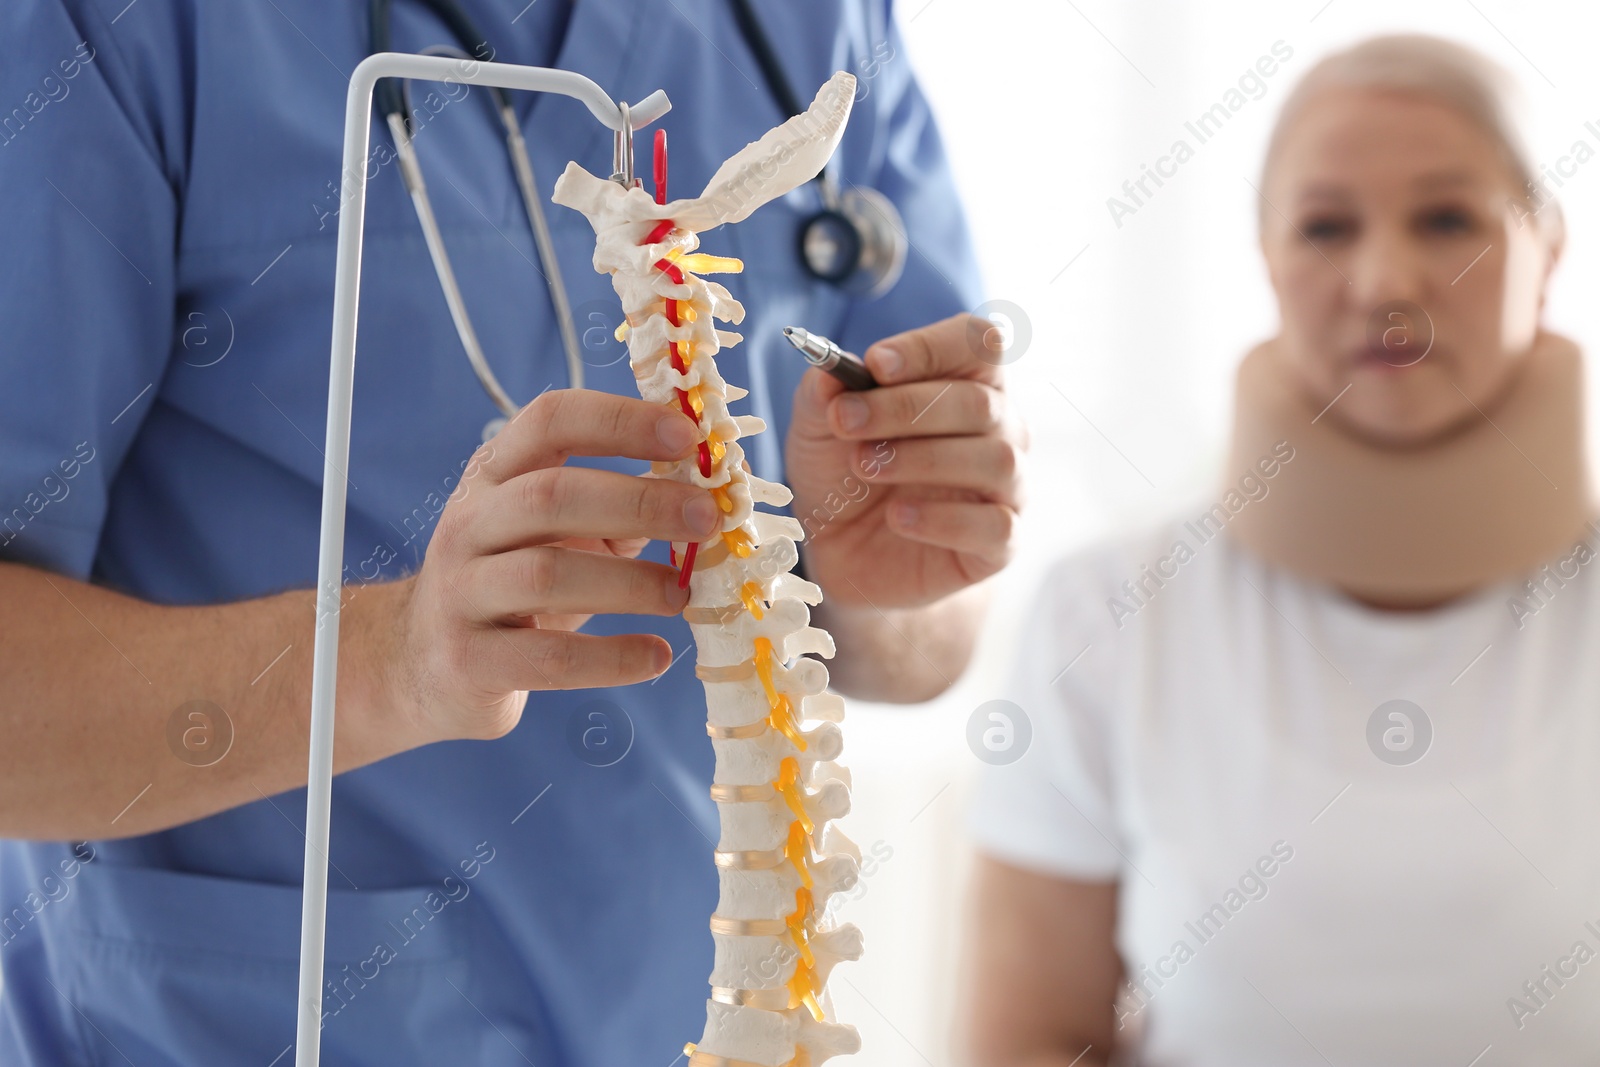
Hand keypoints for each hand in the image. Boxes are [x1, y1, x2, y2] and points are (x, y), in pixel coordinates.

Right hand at [382, 390, 719, 742]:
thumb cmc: (513, 584)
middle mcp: (469, 523)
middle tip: (707, 518)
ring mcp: (461, 592)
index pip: (550, 420)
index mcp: (495, 475)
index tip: (686, 435)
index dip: (619, 421)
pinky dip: (611, 659)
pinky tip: (657, 657)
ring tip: (683, 594)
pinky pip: (548, 659)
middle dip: (639, 501)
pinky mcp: (469, 660)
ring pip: (546, 574)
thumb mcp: (555, 533)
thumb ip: (619, 510)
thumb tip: (708, 495)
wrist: (424, 665)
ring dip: (630, 583)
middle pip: (551, 495)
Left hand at [785, 313, 1024, 609]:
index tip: (875, 365)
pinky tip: (897, 517)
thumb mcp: (818, 430)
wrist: (843, 554)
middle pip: (979, 402)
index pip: (977, 343)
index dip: (929, 348)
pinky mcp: (1001, 543)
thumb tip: (828, 369)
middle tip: (846, 421)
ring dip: (922, 459)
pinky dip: (942, 520)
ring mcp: (1007, 487)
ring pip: (995, 460)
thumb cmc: (843, 477)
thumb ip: (823, 393)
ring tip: (865, 467)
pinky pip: (996, 526)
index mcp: (966, 382)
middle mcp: (1000, 428)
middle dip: (905, 407)